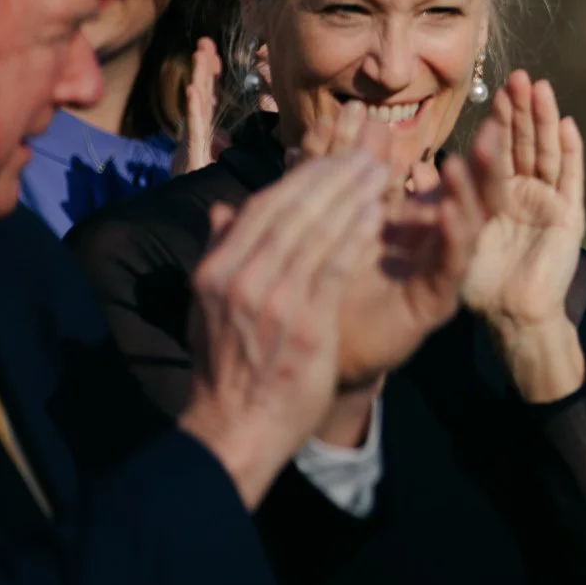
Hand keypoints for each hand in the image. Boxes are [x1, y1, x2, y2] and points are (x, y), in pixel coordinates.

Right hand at [177, 37, 221, 173]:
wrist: (184, 201)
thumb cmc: (197, 178)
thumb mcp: (212, 157)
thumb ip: (218, 144)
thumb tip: (223, 135)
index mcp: (206, 126)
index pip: (210, 94)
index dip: (211, 73)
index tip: (213, 52)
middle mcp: (198, 127)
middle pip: (203, 91)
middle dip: (204, 66)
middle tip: (205, 41)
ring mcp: (194, 136)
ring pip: (198, 103)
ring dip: (199, 78)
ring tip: (200, 56)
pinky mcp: (192, 149)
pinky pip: (194, 126)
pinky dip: (193, 108)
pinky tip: (192, 91)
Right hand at [178, 152, 386, 508]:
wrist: (237, 427)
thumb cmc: (228, 368)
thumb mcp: (205, 307)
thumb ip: (218, 254)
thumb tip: (222, 210)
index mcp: (215, 270)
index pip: (262, 207)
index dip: (300, 179)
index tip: (330, 160)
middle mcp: (240, 278)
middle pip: (292, 211)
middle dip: (333, 178)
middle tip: (366, 157)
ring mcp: (272, 300)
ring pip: (317, 232)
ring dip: (351, 197)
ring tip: (380, 175)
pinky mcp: (305, 323)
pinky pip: (335, 265)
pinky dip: (356, 235)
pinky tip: (378, 215)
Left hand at [303, 101, 488, 389]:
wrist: (317, 340)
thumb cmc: (328, 275)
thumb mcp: (339, 208)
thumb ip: (348, 166)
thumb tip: (359, 115)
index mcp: (422, 218)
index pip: (456, 177)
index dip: (473, 146)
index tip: (489, 113)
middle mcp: (439, 243)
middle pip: (474, 197)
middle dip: (487, 163)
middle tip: (497, 128)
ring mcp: (441, 272)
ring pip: (469, 227)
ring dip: (469, 194)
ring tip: (463, 162)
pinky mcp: (437, 302)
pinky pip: (450, 266)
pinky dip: (452, 236)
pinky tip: (446, 210)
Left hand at [460, 71, 585, 399]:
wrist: (512, 316)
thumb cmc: (480, 281)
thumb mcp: (452, 234)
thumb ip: (435, 200)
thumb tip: (415, 166)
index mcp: (498, 195)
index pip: (497, 150)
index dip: (498, 122)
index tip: (495, 91)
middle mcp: (525, 194)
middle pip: (525, 144)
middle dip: (523, 111)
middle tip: (519, 77)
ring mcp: (549, 203)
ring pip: (547, 152)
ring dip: (545, 120)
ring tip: (541, 89)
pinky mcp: (569, 217)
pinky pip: (570, 179)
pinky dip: (570, 152)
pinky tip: (566, 125)